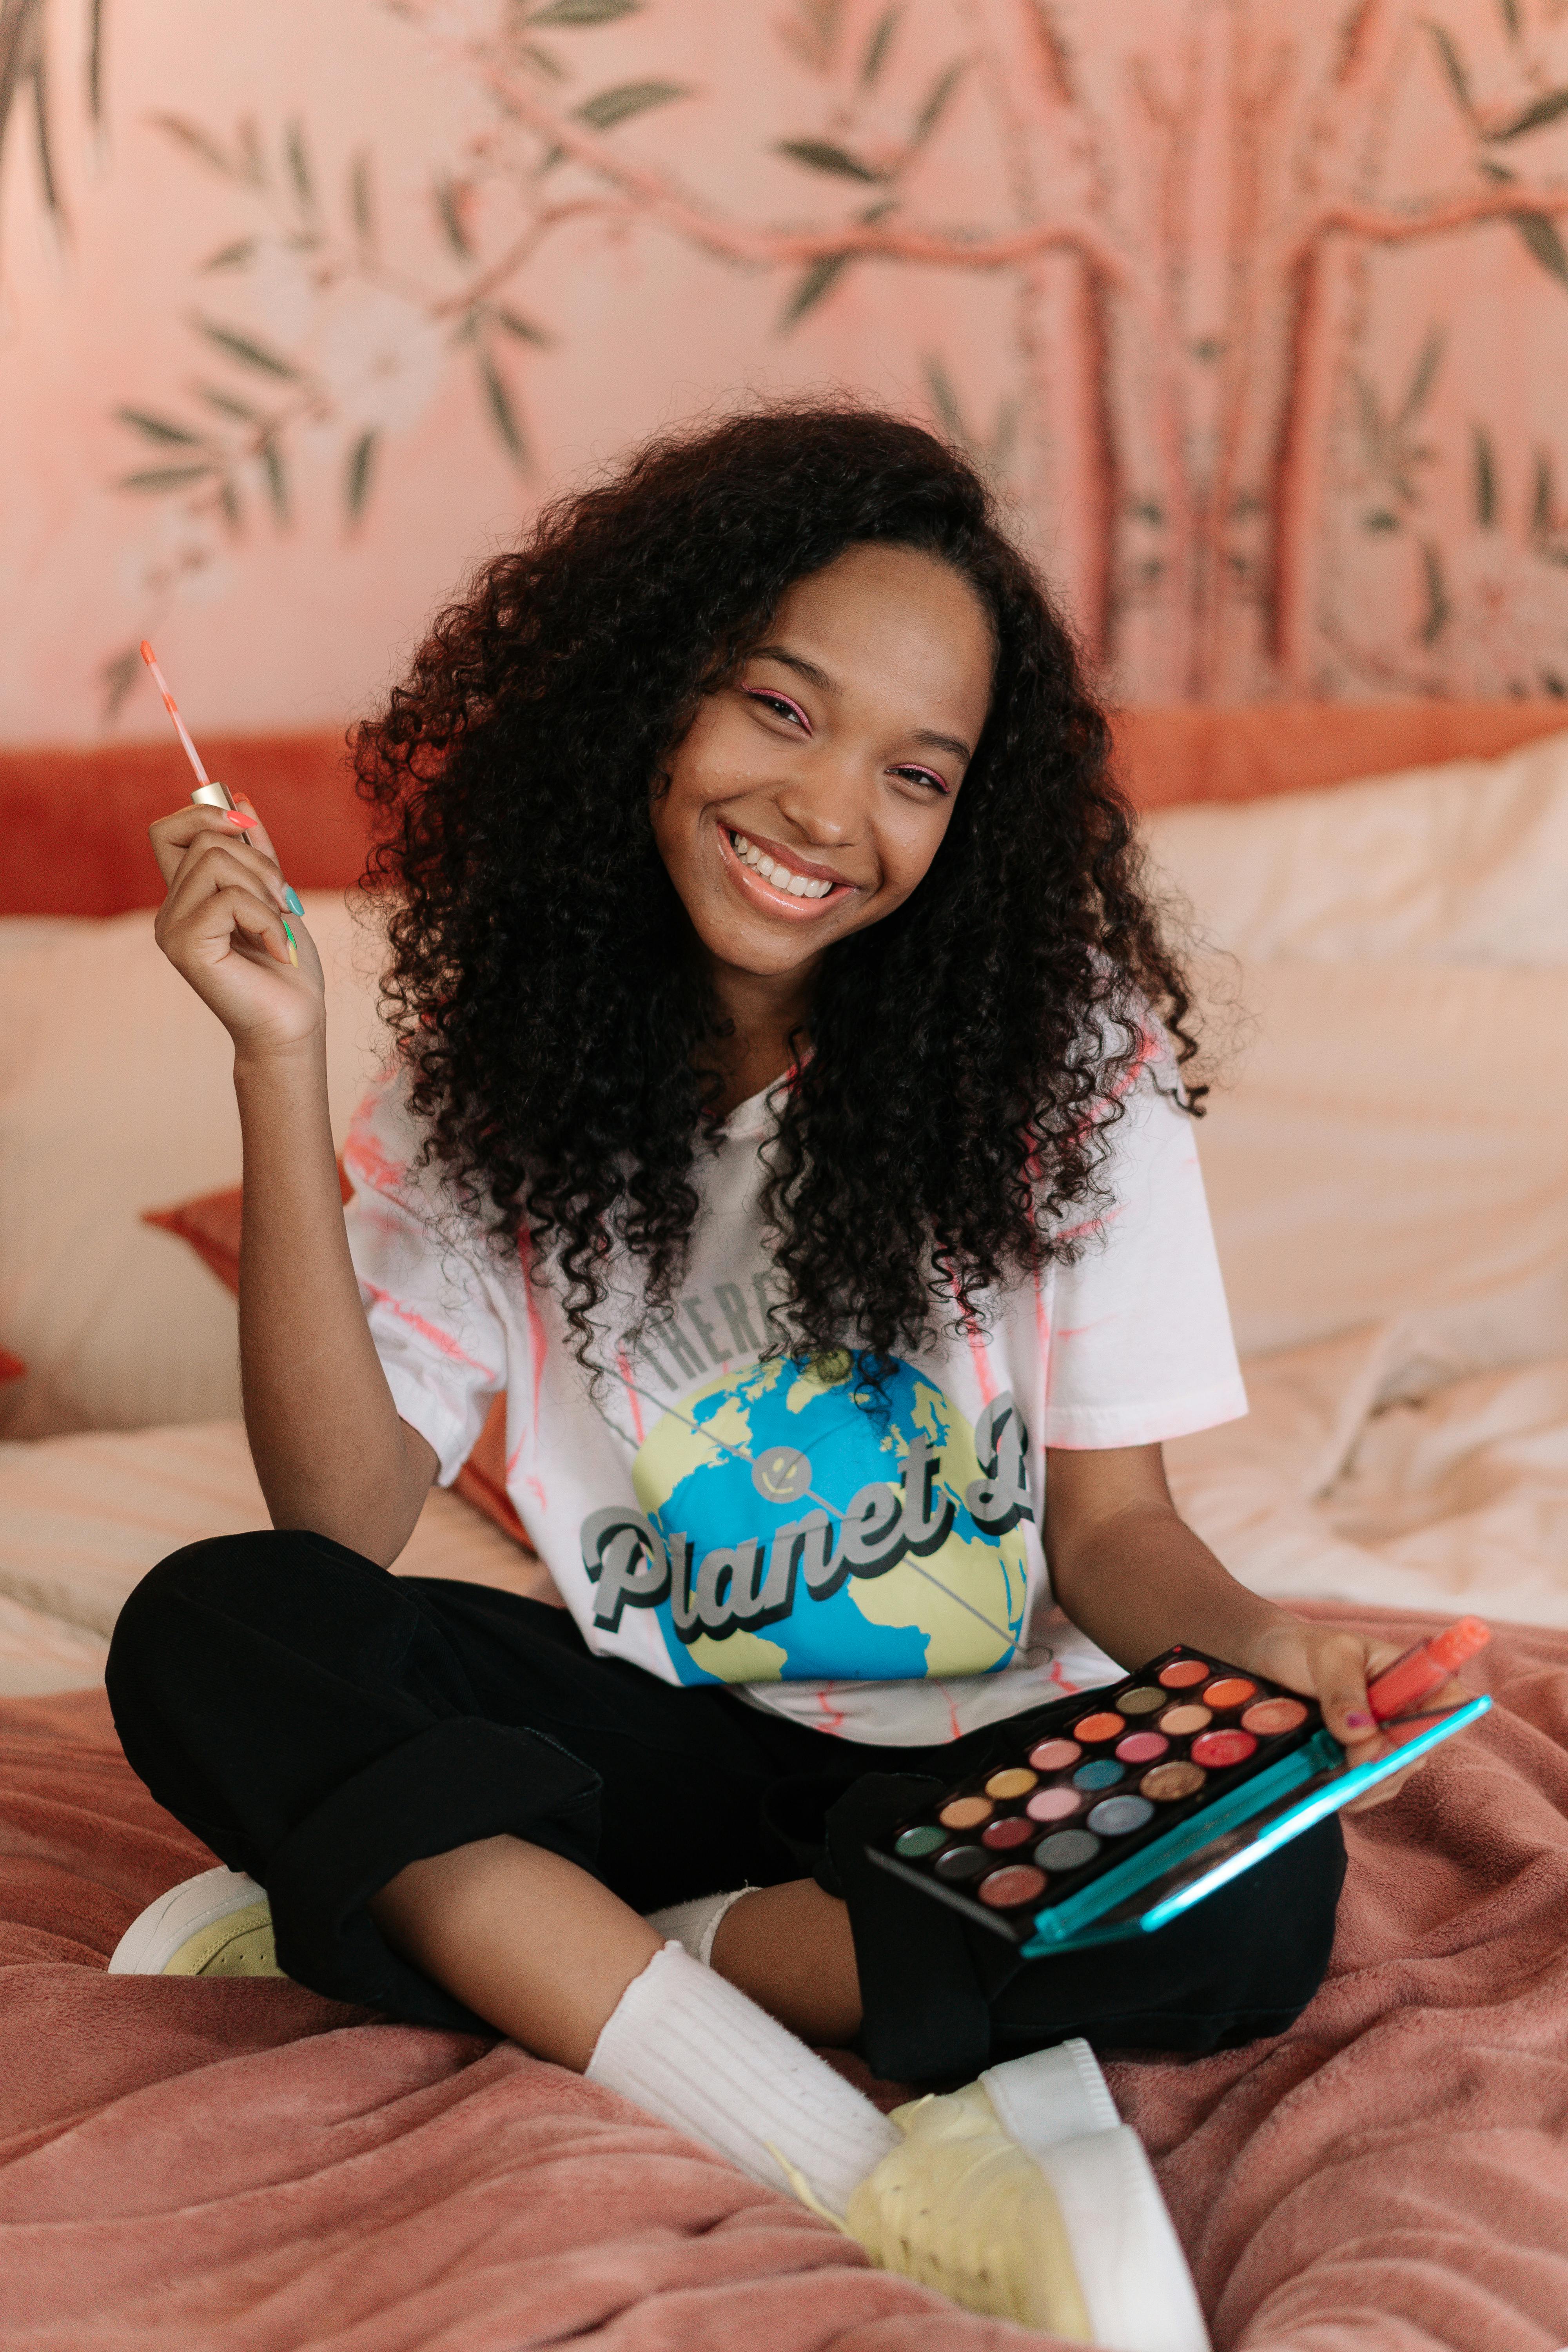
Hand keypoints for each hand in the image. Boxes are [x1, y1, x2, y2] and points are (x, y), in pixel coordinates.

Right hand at [149, 795, 324, 1058]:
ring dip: (265, 890)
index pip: (167, 830)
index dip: (203, 813)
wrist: (294, 1024)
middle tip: (283, 903)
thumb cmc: (286, 967)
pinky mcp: (184, 947)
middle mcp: (170, 910)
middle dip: (259, 862)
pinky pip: (228, 899)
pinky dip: (267, 920)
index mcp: (187, 896)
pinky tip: (277, 950)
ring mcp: (171, 929)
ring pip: (216, 862)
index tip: (246, 827)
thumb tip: (240, 798)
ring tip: (280, 927)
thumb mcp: (275, 895)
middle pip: (204, 839)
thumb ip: (255, 851)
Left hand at [1241, 1616, 1467, 1814]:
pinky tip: (1327, 1787)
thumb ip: (1342, 1690)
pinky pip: (1368, 1788)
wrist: (1266, 1661)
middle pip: (1420, 1749)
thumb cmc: (1301, 1647)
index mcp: (1409, 1675)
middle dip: (1388, 1763)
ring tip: (1331, 1776)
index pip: (1450, 1703)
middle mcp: (1404, 1711)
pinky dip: (1351, 1793)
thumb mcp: (1324, 1656)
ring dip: (1366, 1783)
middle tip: (1352, 1762)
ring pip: (1393, 1775)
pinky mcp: (1359, 1762)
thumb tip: (1361, 1735)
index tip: (1397, 1741)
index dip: (1437, 1725)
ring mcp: (1383, 1740)